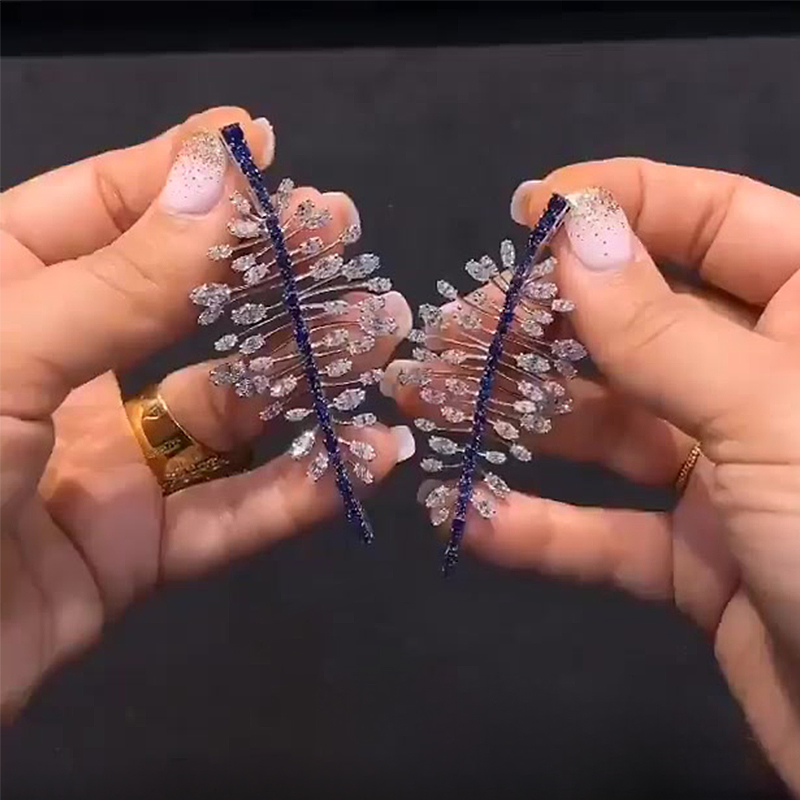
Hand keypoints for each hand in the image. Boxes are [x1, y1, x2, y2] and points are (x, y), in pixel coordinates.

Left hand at [0, 107, 412, 718]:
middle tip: (348, 244)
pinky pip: (225, 517)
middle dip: (269, 277)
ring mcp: (100, 463)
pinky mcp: (131, 551)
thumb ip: (123, 276)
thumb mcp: (2, 354)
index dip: (186, 175)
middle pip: (184, 308)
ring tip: (380, 343)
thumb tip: (225, 174)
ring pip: (223, 413)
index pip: (104, 207)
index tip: (265, 149)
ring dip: (304, 381)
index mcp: (2, 294)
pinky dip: (297, 493)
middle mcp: (58, 369)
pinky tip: (365, 459)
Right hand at [384, 159, 799, 793]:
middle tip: (449, 331)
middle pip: (639, 326)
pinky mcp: (702, 560)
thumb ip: (663, 330)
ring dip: (518, 420)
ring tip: (426, 406)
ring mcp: (732, 476)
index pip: (714, 219)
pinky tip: (469, 519)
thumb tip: (573, 233)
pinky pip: (610, 535)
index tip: (526, 216)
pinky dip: (541, 531)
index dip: (619, 203)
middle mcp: (768, 383)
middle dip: (540, 326)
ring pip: (610, 429)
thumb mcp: (769, 418)